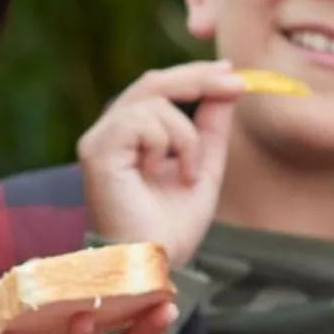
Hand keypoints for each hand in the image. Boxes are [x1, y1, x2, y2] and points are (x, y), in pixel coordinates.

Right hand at [79, 61, 245, 265]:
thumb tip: (227, 85)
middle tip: (236, 84)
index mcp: (129, 135)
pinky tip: (164, 173)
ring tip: (189, 173)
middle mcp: (108, 132)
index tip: (233, 72)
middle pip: (152, 82)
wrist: (156, 261)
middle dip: (198, 79)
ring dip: (186, 136)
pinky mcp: (96, 150)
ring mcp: (98, 140)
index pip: (157, 87)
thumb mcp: (204, 165)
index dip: (194, 75)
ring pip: (153, 101)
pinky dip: (167, 144)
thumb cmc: (173, 226)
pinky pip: (142, 121)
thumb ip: (211, 126)